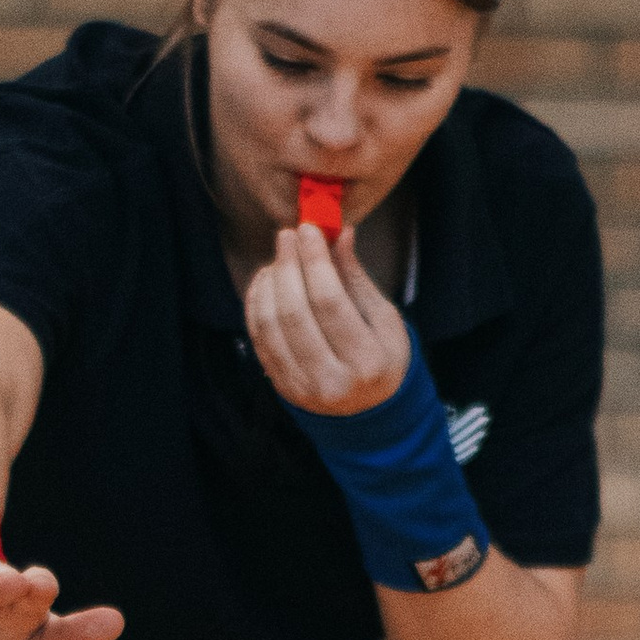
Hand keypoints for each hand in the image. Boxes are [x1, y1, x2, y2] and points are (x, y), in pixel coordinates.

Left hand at [245, 222, 410, 420]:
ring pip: (270, 326)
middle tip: (286, 236)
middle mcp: (332, 381)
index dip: (314, 261)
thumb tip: (340, 233)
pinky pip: (259, 339)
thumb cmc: (382, 355)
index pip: (330, 302)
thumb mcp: (384, 318)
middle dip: (288, 266)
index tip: (308, 229)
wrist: (369, 410)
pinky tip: (265, 281)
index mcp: (367, 361)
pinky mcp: (282, 387)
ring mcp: (302, 388)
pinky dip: (256, 304)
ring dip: (269, 284)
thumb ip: (357, 278)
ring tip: (278, 259)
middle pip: (295, 312)